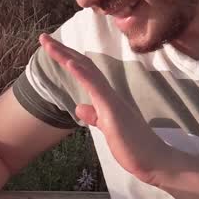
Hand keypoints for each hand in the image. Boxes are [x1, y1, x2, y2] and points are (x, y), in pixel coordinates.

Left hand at [39, 33, 177, 185]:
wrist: (155, 161)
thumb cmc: (134, 147)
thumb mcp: (108, 129)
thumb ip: (95, 116)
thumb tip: (79, 106)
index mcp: (107, 98)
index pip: (86, 72)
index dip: (68, 58)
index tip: (51, 47)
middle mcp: (109, 94)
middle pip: (84, 65)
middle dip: (62, 51)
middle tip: (43, 37)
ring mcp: (112, 101)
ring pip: (88, 71)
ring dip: (67, 56)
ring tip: (49, 44)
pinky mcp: (113, 111)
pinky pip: (96, 88)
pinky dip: (83, 74)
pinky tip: (70, 63)